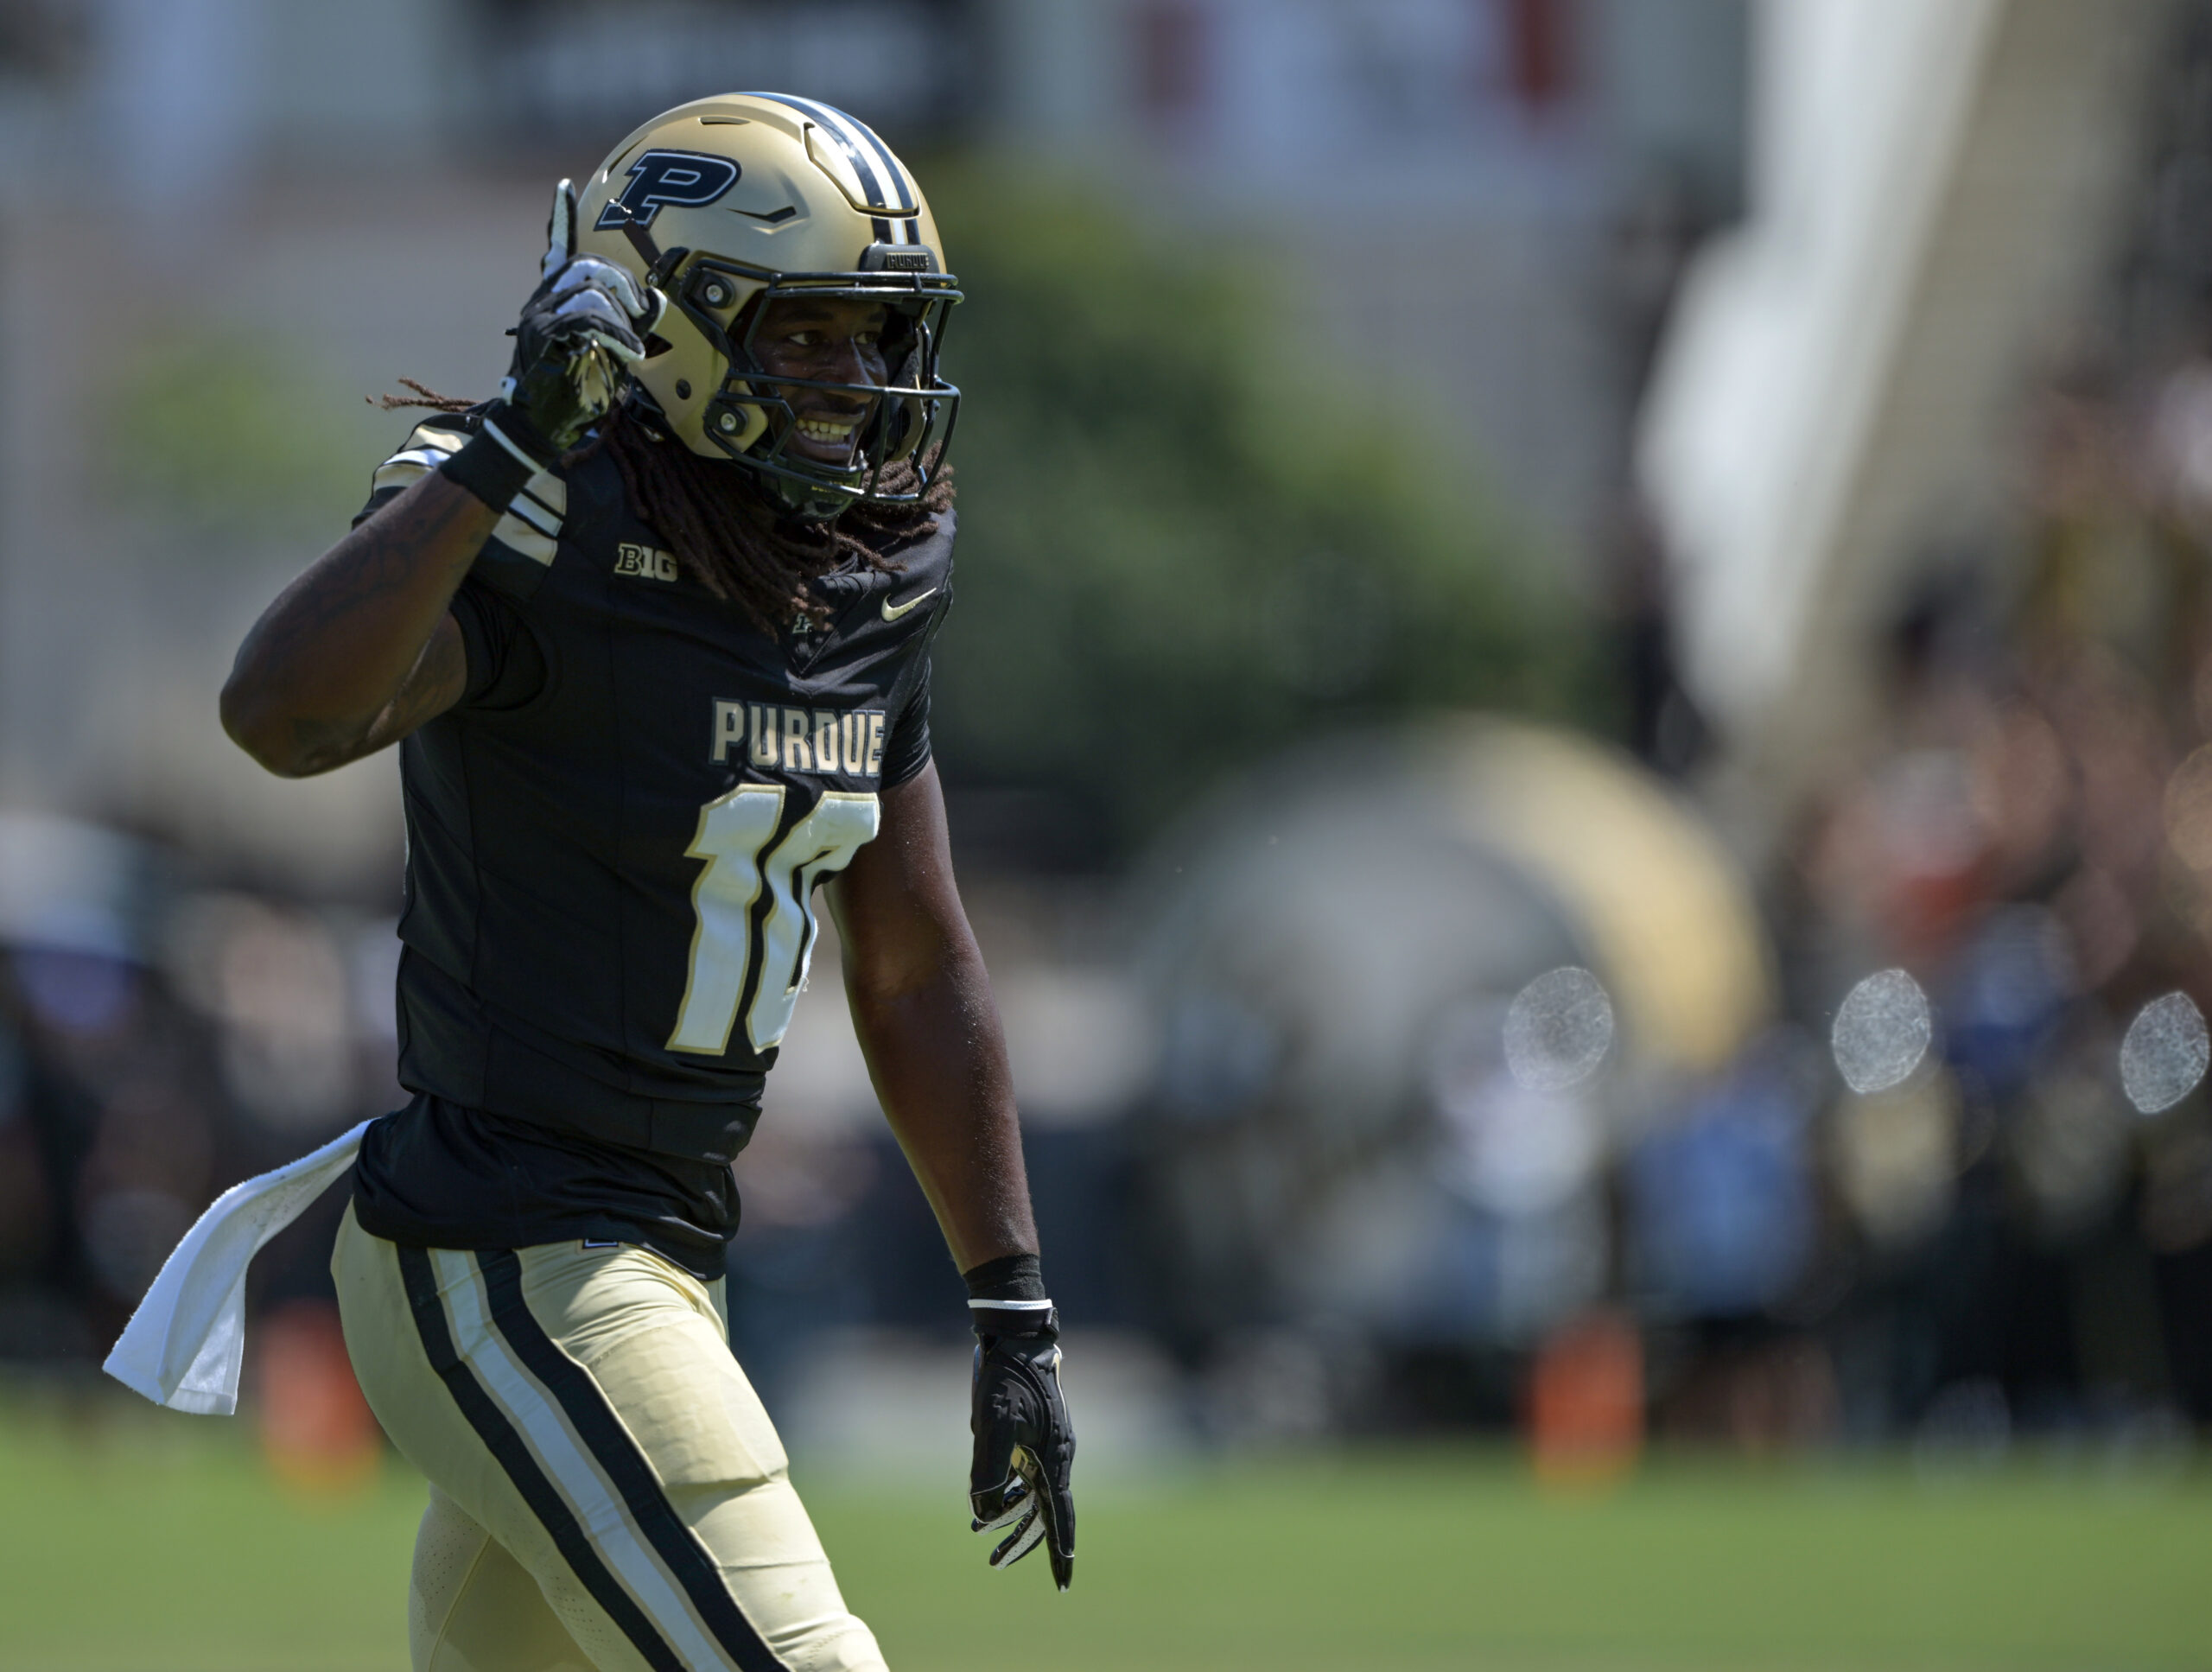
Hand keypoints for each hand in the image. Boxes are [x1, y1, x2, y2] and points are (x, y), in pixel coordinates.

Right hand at [494, 180, 664, 455]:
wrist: (539, 423)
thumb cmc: (576, 387)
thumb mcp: (607, 347)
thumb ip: (628, 320)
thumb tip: (658, 298)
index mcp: (552, 297)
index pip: (557, 248)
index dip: (561, 217)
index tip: (566, 185)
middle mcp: (542, 299)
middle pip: (589, 265)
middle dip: (623, 284)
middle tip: (638, 312)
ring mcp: (541, 316)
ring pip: (592, 290)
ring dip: (621, 320)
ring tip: (626, 348)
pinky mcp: (546, 336)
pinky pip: (591, 320)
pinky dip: (618, 336)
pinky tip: (627, 353)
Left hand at [969, 1303, 1075, 1590]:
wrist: (1017, 1340)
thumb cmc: (1007, 1380)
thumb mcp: (994, 1425)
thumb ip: (988, 1471)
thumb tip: (983, 1511)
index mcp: (1054, 1459)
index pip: (1059, 1517)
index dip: (1059, 1553)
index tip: (1062, 1585)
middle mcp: (1056, 1457)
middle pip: (1043, 1512)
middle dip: (1021, 1541)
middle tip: (995, 1565)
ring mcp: (1046, 1446)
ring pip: (1031, 1494)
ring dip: (1008, 1516)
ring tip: (979, 1534)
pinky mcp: (1034, 1436)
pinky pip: (1024, 1475)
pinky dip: (1007, 1491)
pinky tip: (986, 1500)